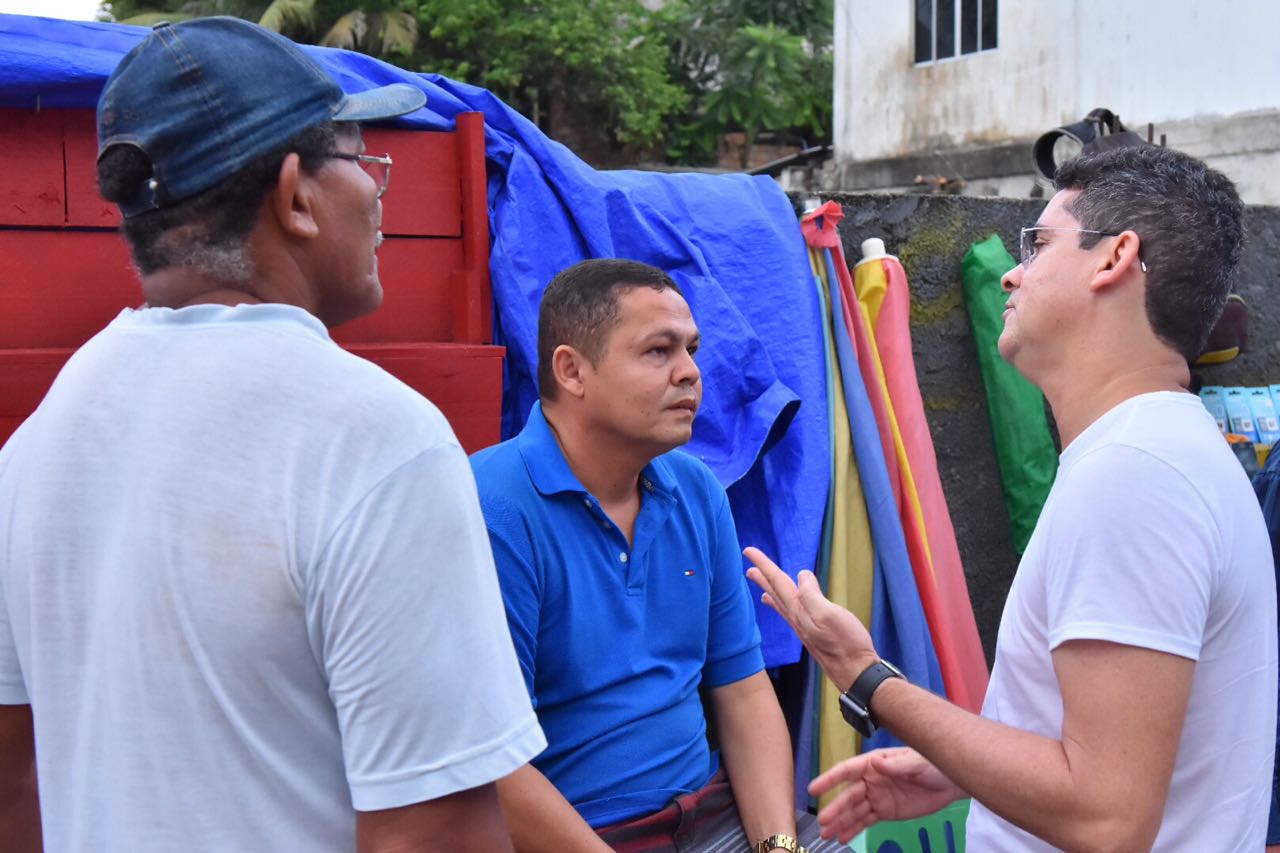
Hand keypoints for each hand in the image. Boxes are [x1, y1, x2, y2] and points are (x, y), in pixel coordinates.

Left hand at [743, 546, 876, 690]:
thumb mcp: (830, 615)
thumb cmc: (847, 644)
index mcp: (799, 610)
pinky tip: (788, 606)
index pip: (777, 581)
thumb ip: (812, 595)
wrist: (857, 674)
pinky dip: (784, 605)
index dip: (764, 565)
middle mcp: (798, 618)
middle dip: (762, 577)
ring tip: (761, 584)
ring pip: (782, 604)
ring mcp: (805, 627)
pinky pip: (792, 613)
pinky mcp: (814, 634)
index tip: (749, 551)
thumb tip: (801, 575)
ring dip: (771, 590)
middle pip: (776, 592)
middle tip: (748, 566)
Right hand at [809, 748, 961, 842]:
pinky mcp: (885, 812)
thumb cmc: (931, 765)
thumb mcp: (916, 763)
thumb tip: (877, 764)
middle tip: (822, 822)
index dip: (829, 780)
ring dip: (840, 822)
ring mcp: (877, 798)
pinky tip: (843, 838)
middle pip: (849, 796)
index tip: (813, 789)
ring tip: (827, 835)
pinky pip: (866, 822)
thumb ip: (896, 766)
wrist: (949, 783)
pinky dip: (854, 830)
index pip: (847, 771)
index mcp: (874, 764)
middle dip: (835, 809)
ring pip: (854, 811)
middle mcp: (871, 781)